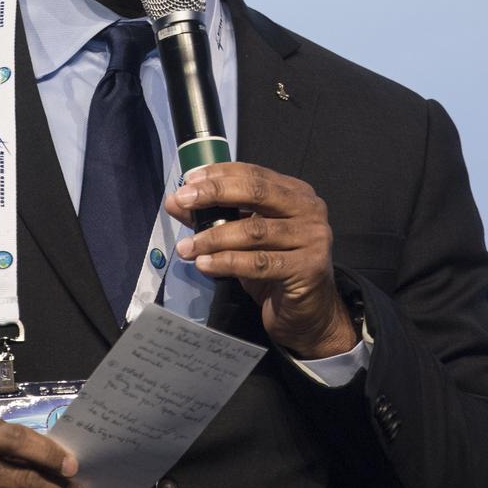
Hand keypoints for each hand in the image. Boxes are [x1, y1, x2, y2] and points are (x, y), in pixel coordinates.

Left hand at [166, 162, 357, 358]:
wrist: (308, 313)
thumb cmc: (274, 269)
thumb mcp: (240, 238)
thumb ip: (212, 216)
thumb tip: (174, 202)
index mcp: (294, 192)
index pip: (253, 173)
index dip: (218, 175)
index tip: (187, 182)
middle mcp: (308, 208)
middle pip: (256, 192)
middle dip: (214, 194)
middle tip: (182, 201)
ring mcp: (312, 237)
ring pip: (255, 231)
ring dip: (214, 237)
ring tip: (186, 247)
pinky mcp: (309, 268)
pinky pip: (260, 262)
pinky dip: (227, 262)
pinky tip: (204, 265)